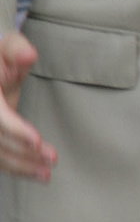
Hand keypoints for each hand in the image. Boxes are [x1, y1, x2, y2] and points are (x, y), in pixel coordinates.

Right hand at [0, 31, 53, 183]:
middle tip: (52, 158)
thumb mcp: (8, 48)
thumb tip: (29, 55)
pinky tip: (38, 174)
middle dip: (23, 151)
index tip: (36, 140)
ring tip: (48, 172)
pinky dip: (17, 168)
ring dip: (21, 165)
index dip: (13, 128)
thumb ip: (16, 49)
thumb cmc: (2, 59)